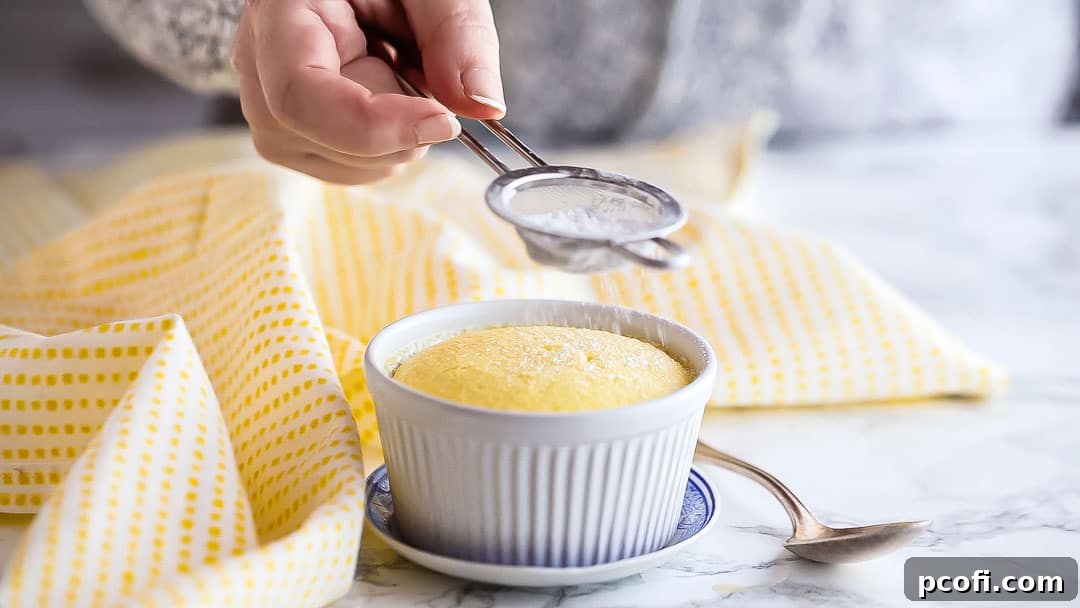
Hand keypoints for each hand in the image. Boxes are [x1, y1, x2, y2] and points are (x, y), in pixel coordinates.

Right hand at [232, 0, 503, 184]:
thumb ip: (458, 32)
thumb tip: (482, 105)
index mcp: (280, 13)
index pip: (300, 95)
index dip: (374, 125)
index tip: (443, 121)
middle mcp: (260, 65)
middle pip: (328, 139)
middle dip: (402, 123)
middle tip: (423, 67)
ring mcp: (271, 107)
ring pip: (346, 164)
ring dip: (400, 134)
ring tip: (399, 69)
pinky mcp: (296, 135)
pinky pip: (354, 168)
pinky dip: (392, 145)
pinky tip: (390, 93)